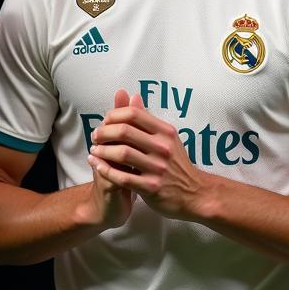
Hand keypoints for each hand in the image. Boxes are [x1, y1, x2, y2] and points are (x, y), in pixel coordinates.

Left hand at [89, 90, 207, 220]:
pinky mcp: (151, 187)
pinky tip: (97, 166)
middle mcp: (162, 147)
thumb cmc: (176, 164)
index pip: (133, 114)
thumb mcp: (167, 137)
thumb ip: (147, 119)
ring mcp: (157, 168)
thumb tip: (133, 96)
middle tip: (95, 136)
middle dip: (103, 132)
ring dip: (102, 151)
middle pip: (124, 131)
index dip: (113, 115)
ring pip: (121, 153)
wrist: (194, 193)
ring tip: (94, 151)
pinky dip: (105, 170)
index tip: (104, 122)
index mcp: (165, 132)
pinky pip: (122, 177)